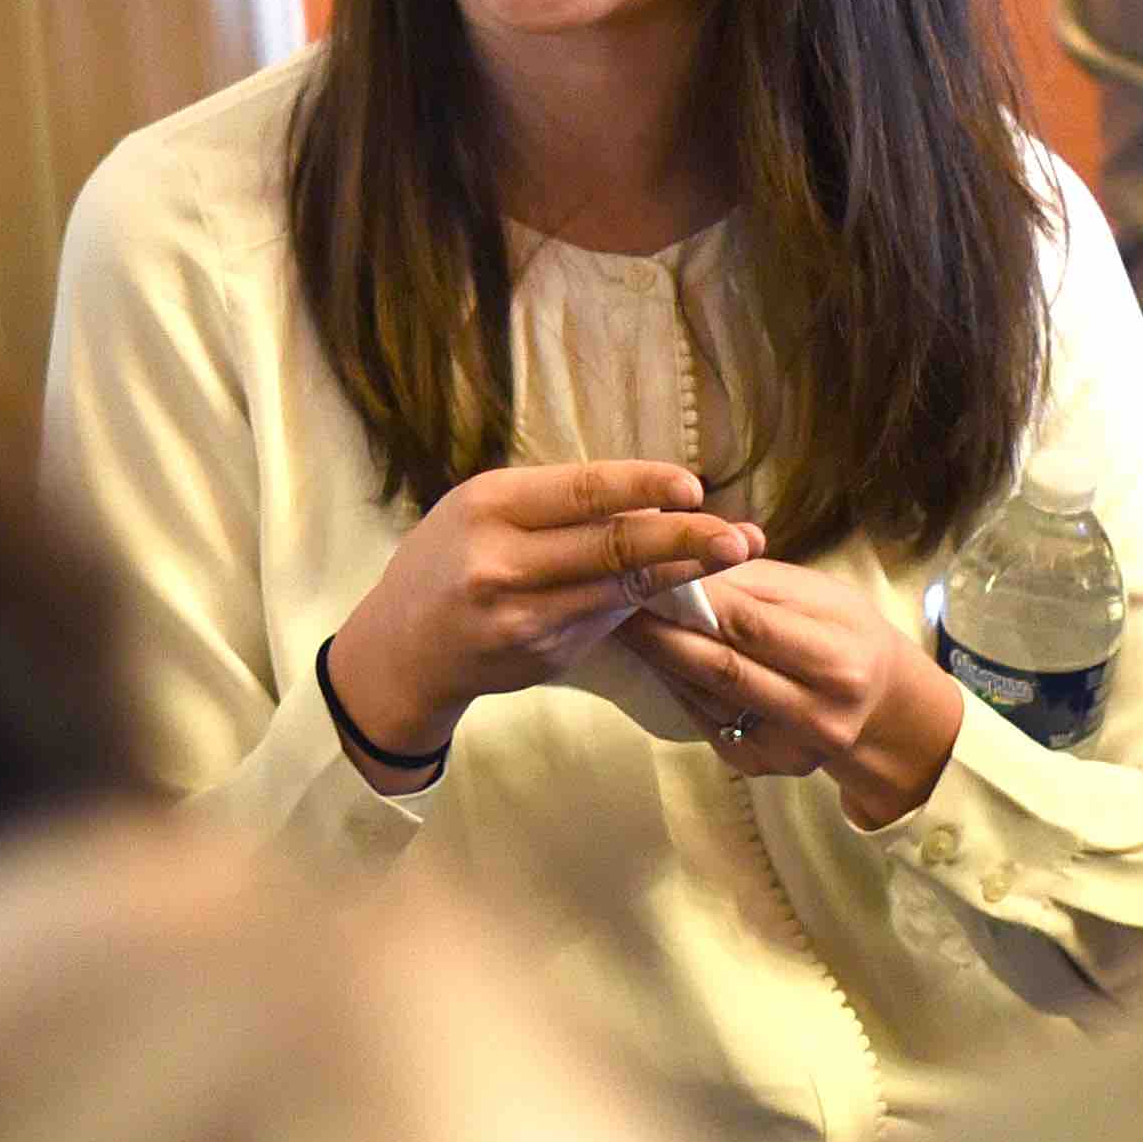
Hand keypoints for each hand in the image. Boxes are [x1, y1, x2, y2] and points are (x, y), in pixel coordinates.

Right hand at [322, 463, 762, 778]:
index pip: (582, 492)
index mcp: (488, 507)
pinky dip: (648, 601)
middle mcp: (502, 564)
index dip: (643, 487)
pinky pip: (609, 621)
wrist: (402, 651)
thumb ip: (556, 503)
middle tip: (740, 535)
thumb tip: (652, 498)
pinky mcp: (542, 655)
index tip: (693, 486)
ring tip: (734, 553)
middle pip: (612, 547)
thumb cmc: (448, 561)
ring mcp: (523, 618)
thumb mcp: (482, 509)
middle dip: (685, 540)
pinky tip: (686, 588)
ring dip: (685, 574)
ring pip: (621, 590)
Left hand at [624, 555, 966, 829]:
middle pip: (719, 668)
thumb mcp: (821, 596)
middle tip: (614, 595)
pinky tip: (654, 656)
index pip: (750, 626)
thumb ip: (756, 581)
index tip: (646, 566)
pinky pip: (704, 717)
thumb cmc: (848, 636)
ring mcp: (785, 750)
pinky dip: (676, 683)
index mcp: (839, 663)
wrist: (882, 710)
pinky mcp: (758, 765)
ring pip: (703, 695)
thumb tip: (687, 553)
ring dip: (659, 657)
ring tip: (623, 620)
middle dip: (660, 630)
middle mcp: (816, 716)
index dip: (693, 598)